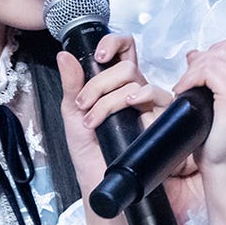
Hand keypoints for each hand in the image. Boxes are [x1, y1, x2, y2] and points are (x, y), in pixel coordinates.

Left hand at [56, 33, 170, 193]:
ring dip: (108, 98)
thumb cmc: (89, 154)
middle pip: (125, 65)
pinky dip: (138, 97)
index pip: (123, 51)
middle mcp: (134, 91)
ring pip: (136, 79)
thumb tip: (65, 55)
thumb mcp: (72, 114)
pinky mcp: (160, 119)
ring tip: (94, 120)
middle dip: (99, 82)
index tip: (98, 55)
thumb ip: (71, 84)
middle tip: (84, 104)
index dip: (113, 43)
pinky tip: (126, 108)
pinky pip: (157, 95)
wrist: (99, 182)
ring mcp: (148, 105)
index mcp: (114, 85)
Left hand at [173, 38, 225, 224]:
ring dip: (194, 70)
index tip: (202, 69)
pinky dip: (192, 77)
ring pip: (217, 58)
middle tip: (189, 80)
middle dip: (203, 60)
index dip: (218, 51)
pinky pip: (210, 71)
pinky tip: (186, 90)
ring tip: (186, 86)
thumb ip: (220, 72)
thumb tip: (196, 53)